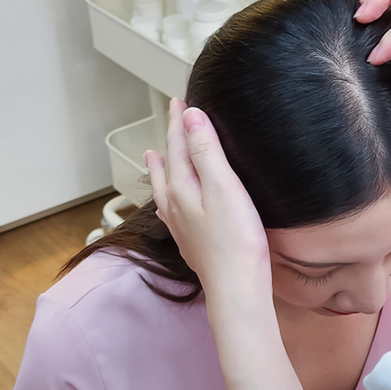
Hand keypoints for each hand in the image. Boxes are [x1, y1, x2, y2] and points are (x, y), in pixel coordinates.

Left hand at [145, 98, 304, 389]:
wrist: (237, 289)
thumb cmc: (236, 240)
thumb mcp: (223, 187)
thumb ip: (206, 151)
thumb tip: (190, 115)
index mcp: (182, 188)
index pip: (177, 145)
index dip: (179, 122)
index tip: (179, 100)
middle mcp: (176, 206)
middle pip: (168, 165)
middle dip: (170, 140)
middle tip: (172, 121)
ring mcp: (183, 226)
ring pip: (165, 189)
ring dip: (161, 168)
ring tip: (153, 156)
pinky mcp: (194, 243)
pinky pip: (173, 209)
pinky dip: (169, 195)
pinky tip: (174, 204)